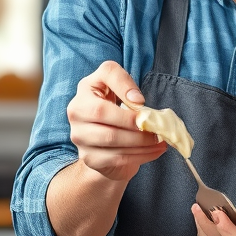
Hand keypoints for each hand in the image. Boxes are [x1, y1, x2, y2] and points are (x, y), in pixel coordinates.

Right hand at [67, 62, 165, 182]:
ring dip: (142, 141)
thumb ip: (124, 82)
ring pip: (112, 139)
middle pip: (104, 114)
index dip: (124, 87)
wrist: (102, 138)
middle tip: (157, 127)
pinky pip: (116, 158)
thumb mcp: (116, 86)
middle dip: (134, 121)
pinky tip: (154, 151)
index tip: (142, 100)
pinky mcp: (89, 157)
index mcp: (85, 89)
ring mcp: (80, 137)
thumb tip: (136, 101)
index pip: (106, 77)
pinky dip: (140, 155)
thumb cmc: (112, 105)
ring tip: (160, 140)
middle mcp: (76, 112)